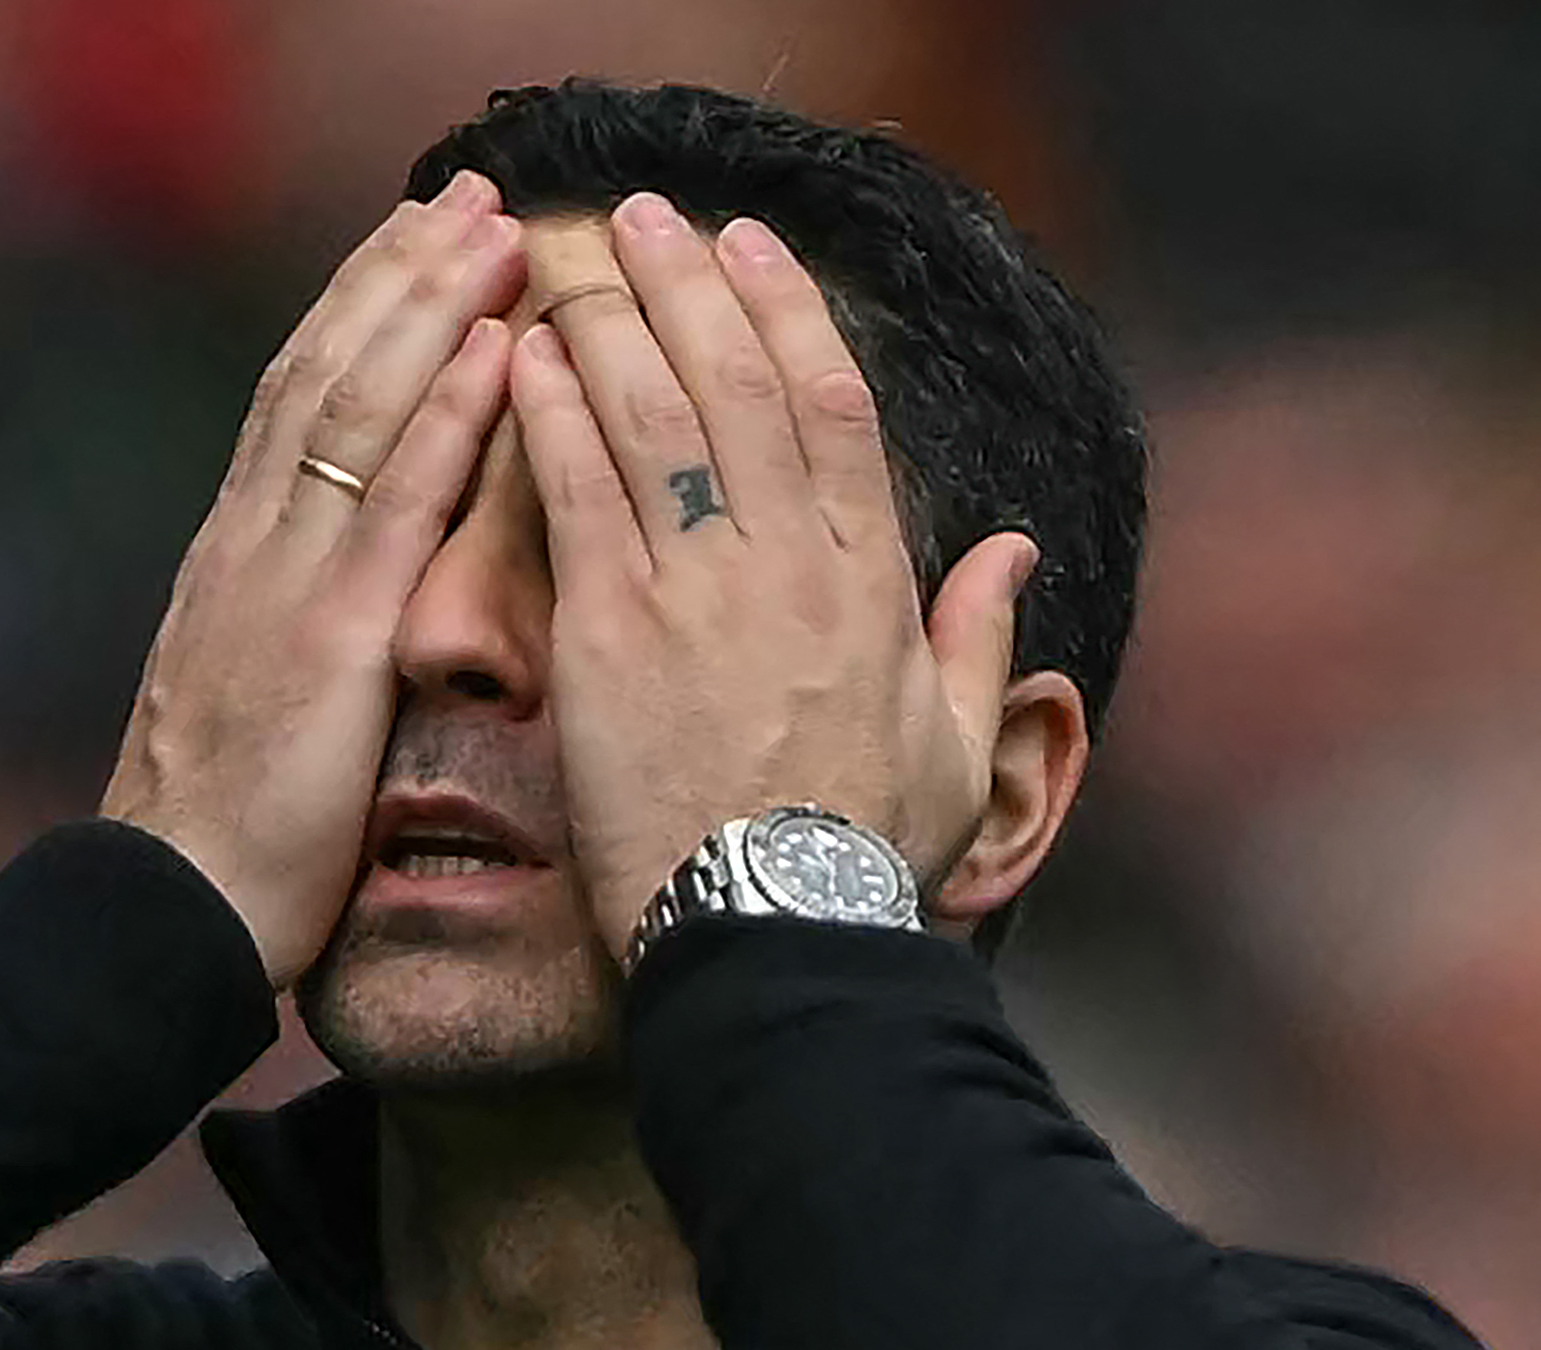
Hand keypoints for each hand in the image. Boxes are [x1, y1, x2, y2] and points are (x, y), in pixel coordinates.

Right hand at [102, 175, 526, 986]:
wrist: (160, 911)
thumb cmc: (214, 838)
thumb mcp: (245, 707)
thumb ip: (280, 637)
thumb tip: (318, 607)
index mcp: (234, 561)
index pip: (297, 404)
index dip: (356, 314)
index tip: (412, 243)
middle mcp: (250, 547)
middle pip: (326, 375)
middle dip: (397, 277)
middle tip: (468, 196)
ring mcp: (281, 584)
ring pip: (357, 412)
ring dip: (430, 311)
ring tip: (493, 234)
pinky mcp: (325, 640)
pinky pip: (394, 507)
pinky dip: (444, 419)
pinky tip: (491, 353)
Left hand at [507, 195, 1038, 957]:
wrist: (774, 938)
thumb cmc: (862, 862)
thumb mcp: (958, 749)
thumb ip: (981, 638)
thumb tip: (1019, 550)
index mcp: (874, 581)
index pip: (834, 408)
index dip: (789, 317)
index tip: (756, 253)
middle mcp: (788, 564)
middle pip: (736, 384)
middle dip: (690, 286)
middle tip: (648, 219)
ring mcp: (695, 591)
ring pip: (652, 415)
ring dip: (612, 322)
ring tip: (578, 262)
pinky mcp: (608, 634)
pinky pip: (574, 493)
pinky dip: (549, 415)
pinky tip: (522, 358)